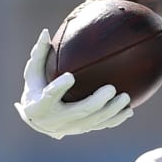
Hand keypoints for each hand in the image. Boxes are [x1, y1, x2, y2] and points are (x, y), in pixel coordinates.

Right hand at [13, 29, 132, 138]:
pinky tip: (129, 110)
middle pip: (79, 111)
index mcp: (39, 105)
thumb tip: (45, 32)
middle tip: (111, 89)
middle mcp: (56, 120)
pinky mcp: (82, 129)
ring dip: (111, 111)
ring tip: (125, 97)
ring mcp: (71, 127)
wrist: (38, 119)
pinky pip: (101, 126)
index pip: (49, 96)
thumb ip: (39, 55)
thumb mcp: (33, 73)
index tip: (70, 76)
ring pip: (94, 121)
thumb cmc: (36, 88)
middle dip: (97, 102)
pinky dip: (115, 119)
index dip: (59, 88)